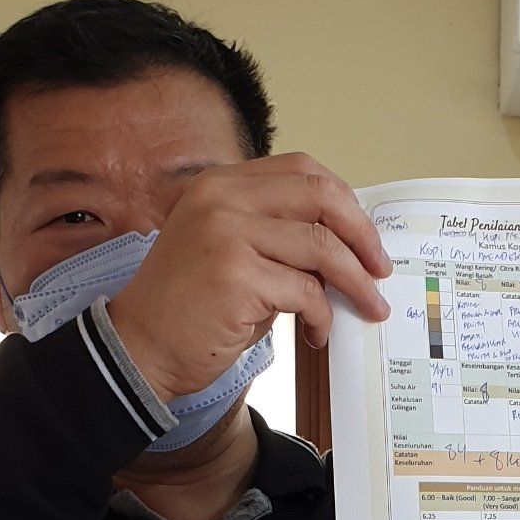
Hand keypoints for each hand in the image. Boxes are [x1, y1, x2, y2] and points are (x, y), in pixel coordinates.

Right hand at [106, 154, 391, 404]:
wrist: (139, 349)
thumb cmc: (187, 308)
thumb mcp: (230, 252)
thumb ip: (277, 237)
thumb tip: (345, 246)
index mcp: (220, 184)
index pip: (301, 170)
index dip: (344, 199)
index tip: (364, 234)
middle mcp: (221, 199)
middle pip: (320, 196)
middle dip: (362, 234)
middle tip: (380, 268)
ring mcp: (226, 234)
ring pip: (322, 248)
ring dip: (355, 283)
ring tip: (368, 307)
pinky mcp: (236, 276)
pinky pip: (306, 292)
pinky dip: (322, 316)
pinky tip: (317, 333)